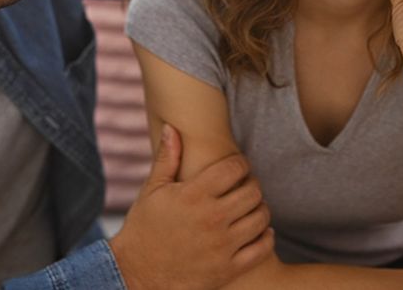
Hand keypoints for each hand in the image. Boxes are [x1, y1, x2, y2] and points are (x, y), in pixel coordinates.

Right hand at [110, 124, 273, 289]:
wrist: (137, 274)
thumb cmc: (144, 228)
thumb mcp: (152, 190)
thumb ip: (167, 158)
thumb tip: (172, 128)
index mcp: (193, 195)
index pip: (234, 168)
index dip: (241, 163)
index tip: (237, 167)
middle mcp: (211, 218)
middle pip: (253, 191)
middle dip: (252, 184)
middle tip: (246, 186)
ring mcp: (221, 245)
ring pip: (261, 218)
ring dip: (260, 209)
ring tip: (250, 208)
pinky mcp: (227, 269)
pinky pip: (261, 248)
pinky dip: (265, 237)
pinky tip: (258, 231)